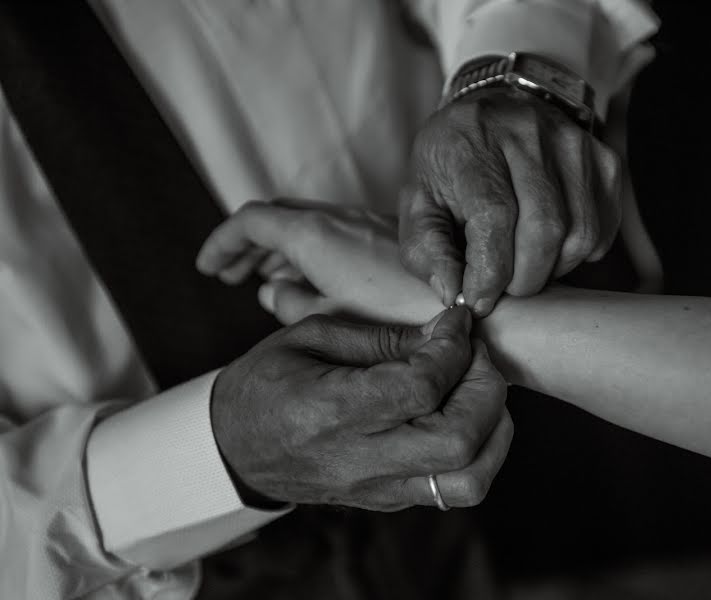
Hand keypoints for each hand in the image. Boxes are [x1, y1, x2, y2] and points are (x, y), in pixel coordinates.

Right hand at [196, 200, 442, 325]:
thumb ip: (291, 303)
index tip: (208, 268)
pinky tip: (313, 281)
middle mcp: (338, 219)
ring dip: (280, 247)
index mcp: (316, 236)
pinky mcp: (386, 235)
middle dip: (249, 244)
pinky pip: (334, 233)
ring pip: (307, 224)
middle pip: (278, 218)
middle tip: (232, 275)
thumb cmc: (399, 320)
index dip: (222, 242)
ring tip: (265, 279)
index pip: (251, 221)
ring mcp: (364, 223)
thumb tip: (270, 293)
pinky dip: (310, 251)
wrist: (466, 311)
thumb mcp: (330, 319)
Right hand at [211, 307, 511, 509]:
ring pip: (470, 480)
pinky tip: (460, 412)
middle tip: (474, 356)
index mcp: (331, 411)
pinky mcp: (391, 501)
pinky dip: (478, 448)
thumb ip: (381, 337)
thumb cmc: (267, 383)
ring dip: (492, 428)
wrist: (233, 449)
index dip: (454, 349)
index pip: (422, 388)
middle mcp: (360, 459)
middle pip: (460, 442)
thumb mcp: (309, 336)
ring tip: (475, 390)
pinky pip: (456, 488)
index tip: (457, 322)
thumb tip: (444, 335)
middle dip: (486, 389)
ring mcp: (379, 489)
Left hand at [400, 87, 621, 315]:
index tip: (479, 299)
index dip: (490, 271)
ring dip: (554, 268)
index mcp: (472, 143)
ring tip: (527, 264)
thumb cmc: (452, 165)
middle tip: (506, 287)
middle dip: (525, 278)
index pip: (494, 217)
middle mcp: (527, 134)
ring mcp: (572, 143)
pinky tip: (553, 245)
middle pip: (544, 229)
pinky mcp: (602, 158)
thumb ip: (426, 250)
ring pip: (580, 233)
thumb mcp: (419, 202)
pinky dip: (580, 252)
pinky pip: (602, 227)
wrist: (493, 109)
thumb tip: (451, 292)